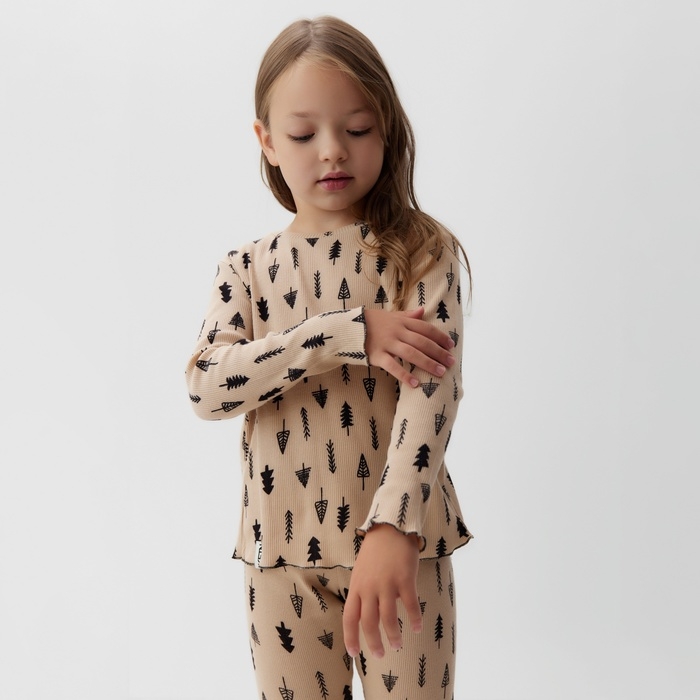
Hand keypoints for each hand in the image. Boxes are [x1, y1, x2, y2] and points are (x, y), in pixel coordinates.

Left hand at [343, 524, 421, 657]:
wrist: (391, 527)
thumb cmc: (376, 549)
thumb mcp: (361, 570)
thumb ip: (362, 591)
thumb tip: (367, 614)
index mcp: (356, 585)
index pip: (349, 617)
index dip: (350, 638)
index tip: (354, 654)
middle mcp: (369, 587)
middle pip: (368, 623)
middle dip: (374, 643)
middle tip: (380, 654)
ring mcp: (387, 583)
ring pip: (388, 618)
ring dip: (394, 635)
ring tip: (398, 644)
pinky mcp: (404, 579)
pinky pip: (410, 605)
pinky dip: (414, 619)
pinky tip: (417, 627)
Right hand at [364, 307, 454, 386]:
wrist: (347, 327)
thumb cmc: (371, 322)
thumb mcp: (390, 315)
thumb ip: (407, 315)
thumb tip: (423, 310)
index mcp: (402, 321)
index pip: (425, 328)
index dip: (440, 337)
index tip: (451, 346)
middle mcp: (397, 332)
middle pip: (422, 342)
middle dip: (439, 352)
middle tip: (451, 363)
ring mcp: (387, 343)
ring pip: (412, 354)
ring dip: (428, 363)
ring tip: (441, 373)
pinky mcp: (377, 355)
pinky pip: (393, 366)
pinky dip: (405, 375)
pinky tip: (416, 384)